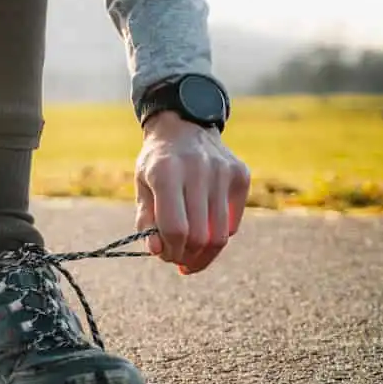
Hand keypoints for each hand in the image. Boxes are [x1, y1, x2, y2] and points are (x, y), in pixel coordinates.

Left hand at [134, 111, 250, 274]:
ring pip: (221, 235)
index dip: (170, 251)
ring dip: (204, 253)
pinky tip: (205, 231)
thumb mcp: (142, 185)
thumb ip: (146, 220)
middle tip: (178, 258)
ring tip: (191, 254)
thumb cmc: (157, 162)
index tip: (165, 255)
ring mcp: (223, 171)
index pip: (175, 228)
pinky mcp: (240, 175)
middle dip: (187, 256)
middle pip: (200, 236)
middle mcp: (198, 169)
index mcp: (166, 172)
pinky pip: (233, 223)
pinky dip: (218, 235)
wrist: (184, 125)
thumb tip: (158, 251)